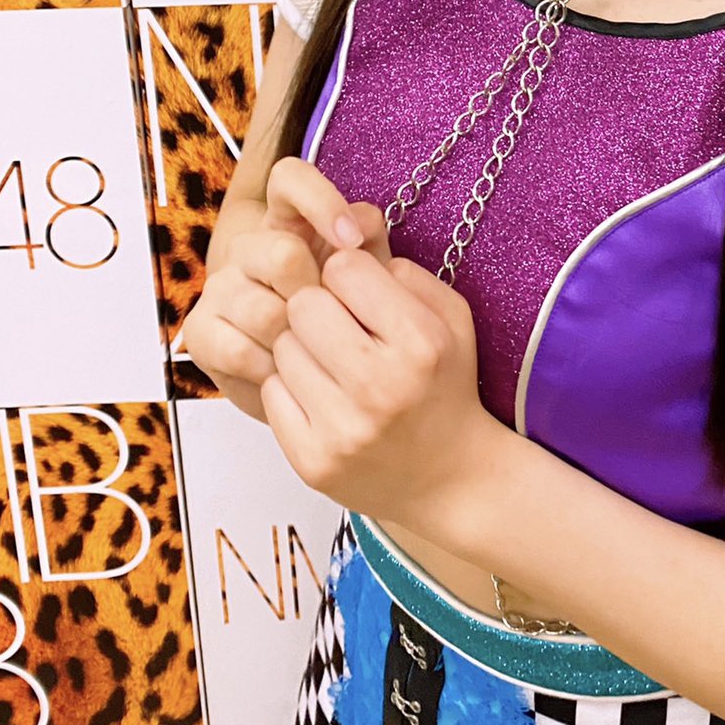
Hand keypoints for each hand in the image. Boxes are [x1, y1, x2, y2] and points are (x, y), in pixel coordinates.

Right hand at [183, 157, 392, 417]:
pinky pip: (241, 351)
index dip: (321, 200)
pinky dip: (274, 369)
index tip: (352, 242)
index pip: (290, 177)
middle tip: (336, 320)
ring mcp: (220, 286)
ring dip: (300, 340)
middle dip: (317, 295)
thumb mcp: (366, 277)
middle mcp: (249, 246)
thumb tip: (362, 226)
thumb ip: (370, 245)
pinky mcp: (200, 330)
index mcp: (289, 220)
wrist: (311, 375)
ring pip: (264, 311)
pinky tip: (289, 373)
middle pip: (281, 253)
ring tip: (317, 353)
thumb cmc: (343, 314)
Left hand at [261, 242, 496, 536]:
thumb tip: (347, 246)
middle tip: (337, 324)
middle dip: (317, 306)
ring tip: (333, 364)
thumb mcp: (453, 318)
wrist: (451, 478)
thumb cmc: (446, 385)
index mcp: (420, 343)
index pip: (345, 268)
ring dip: (302, 348)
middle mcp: (380, 386)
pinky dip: (291, 389)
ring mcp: (343, 429)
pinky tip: (322, 397)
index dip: (348, 272)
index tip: (359, 291)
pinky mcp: (312, 462)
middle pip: (303, 305)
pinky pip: (271, 394)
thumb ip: (406, 272)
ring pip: (282, 348)